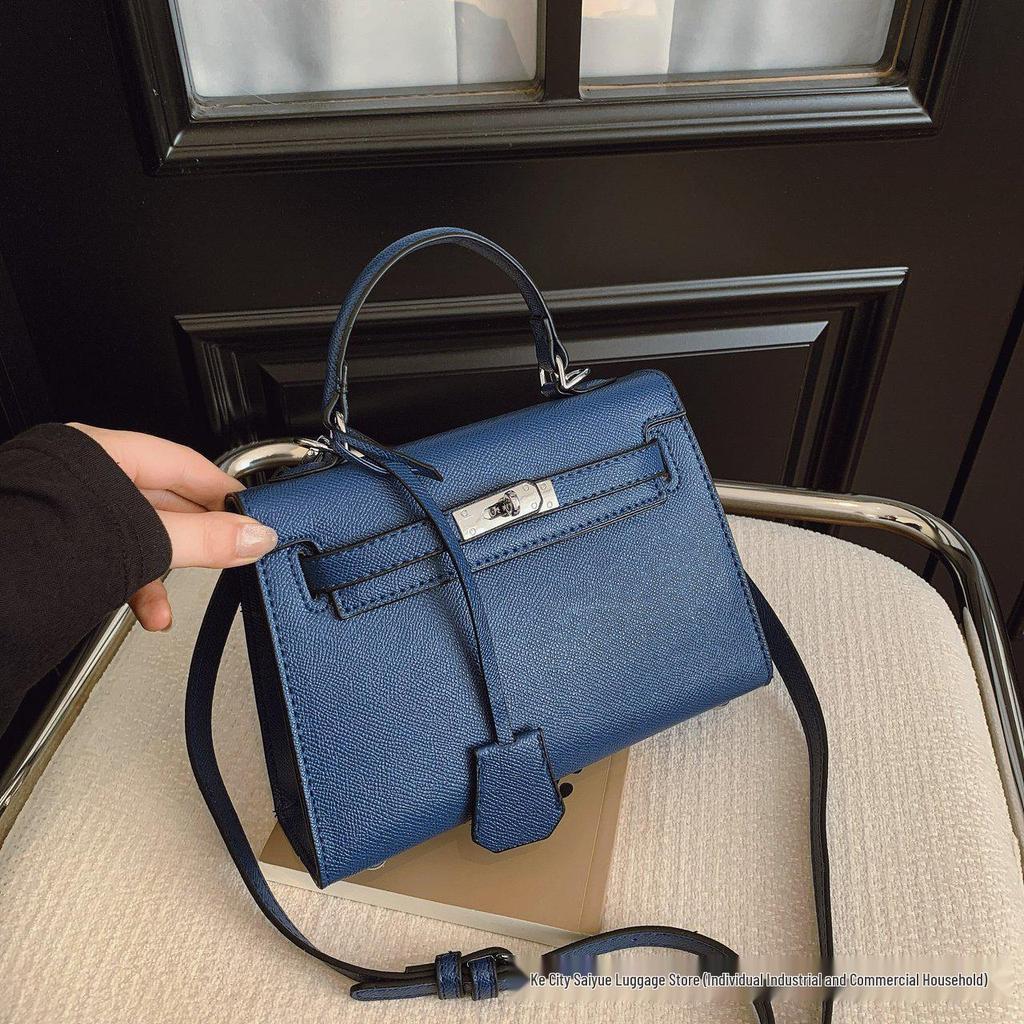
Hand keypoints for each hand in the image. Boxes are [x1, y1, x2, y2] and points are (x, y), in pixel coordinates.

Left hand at [69, 424, 277, 631]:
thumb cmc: (34, 554)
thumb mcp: (142, 542)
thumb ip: (206, 539)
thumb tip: (254, 535)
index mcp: (99, 451)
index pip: (184, 462)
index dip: (224, 491)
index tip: (253, 516)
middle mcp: (81, 475)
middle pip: (163, 500)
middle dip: (195, 540)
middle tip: (228, 557)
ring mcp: (68, 511)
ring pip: (137, 535)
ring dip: (163, 573)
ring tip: (177, 601)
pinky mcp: (58, 546)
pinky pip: (111, 557)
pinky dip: (135, 585)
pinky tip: (148, 612)